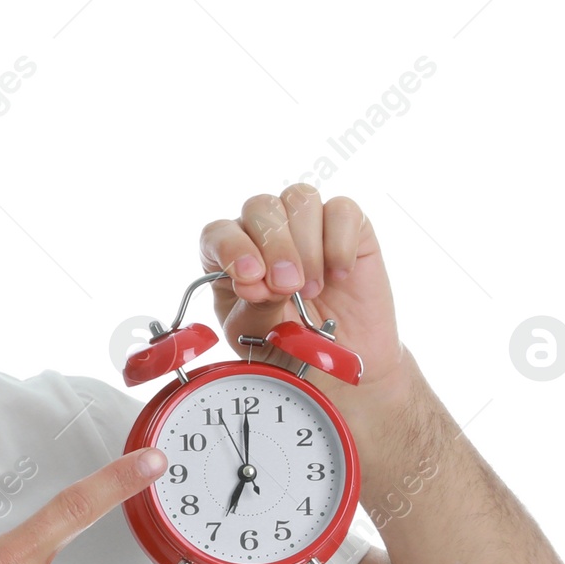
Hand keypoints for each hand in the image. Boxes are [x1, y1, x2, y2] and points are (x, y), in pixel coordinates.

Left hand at [199, 185, 405, 396]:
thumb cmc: (286, 347)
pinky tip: (339, 276)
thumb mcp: (258, 335)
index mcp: (229, 257)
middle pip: (260, 207)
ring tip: (313, 290)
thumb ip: (254, 306)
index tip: (250, 278)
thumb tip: (257, 280)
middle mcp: (263, 232)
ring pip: (300, 198)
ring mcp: (305, 225)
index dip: (231, 248)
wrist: (337, 364)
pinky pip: (342, 210)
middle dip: (275, 247)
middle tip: (289, 288)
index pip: (218, 232)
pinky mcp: (346, 227)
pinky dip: (340, 242)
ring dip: (306, 246)